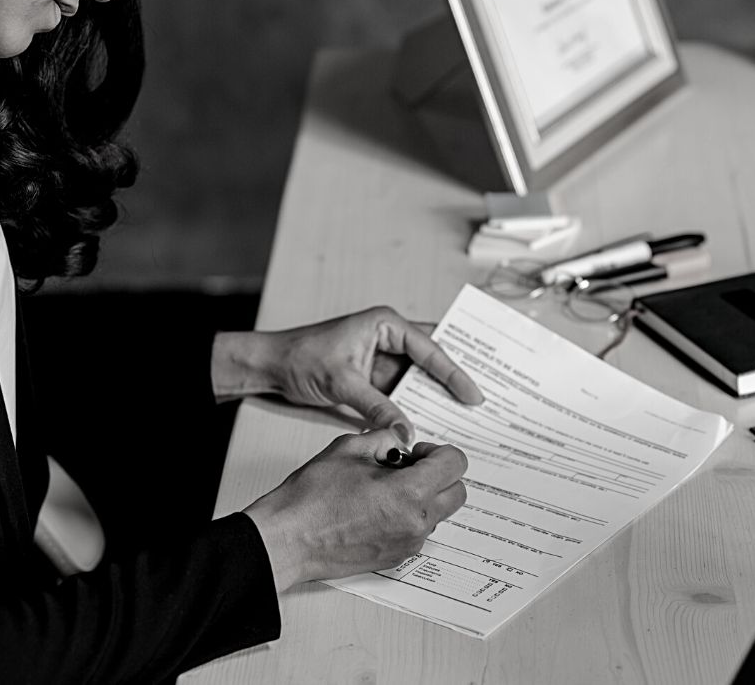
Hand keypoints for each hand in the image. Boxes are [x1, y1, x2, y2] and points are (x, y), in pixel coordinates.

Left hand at [212, 306, 482, 445]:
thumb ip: (376, 406)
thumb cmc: (300, 359)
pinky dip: (417, 407)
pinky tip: (433, 423)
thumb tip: (405, 430)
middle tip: (483, 403)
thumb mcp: (342, 383)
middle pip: (432, 360)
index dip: (455, 373)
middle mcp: (389, 338)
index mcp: (385, 324)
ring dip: (438, 397)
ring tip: (466, 417)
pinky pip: (403, 394)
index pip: (430, 348)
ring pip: (420, 379)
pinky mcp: (375, 379)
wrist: (271, 367)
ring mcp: (383, 360)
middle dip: (456, 380)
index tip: (474, 395)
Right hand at [242, 430, 468, 590]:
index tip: (415, 453)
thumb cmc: (311, 498)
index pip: (455, 464)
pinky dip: (409, 516)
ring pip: (439, 514)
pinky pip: (419, 531)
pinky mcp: (396, 558)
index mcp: (410, 493)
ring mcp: (408, 544)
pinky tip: (377, 508)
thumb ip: (385, 438)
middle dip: (439, 474)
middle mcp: (416, 523)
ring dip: (425, 497)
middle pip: (457, 492)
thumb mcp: (349, 449)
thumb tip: (399, 440)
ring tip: (386, 489)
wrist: (288, 540)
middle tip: (408, 468)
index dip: (437, 451)